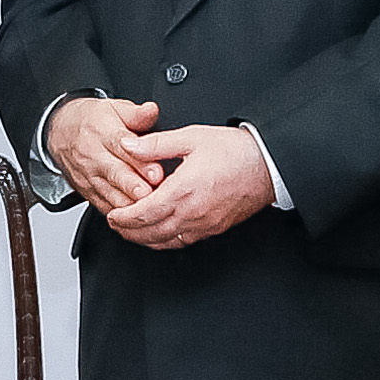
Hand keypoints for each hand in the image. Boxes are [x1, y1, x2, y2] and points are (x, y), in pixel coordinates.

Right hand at [47, 96, 162, 209]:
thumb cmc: (93, 122)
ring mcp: (90, 177)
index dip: (139, 161)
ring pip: (110, 195)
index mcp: (103, 133)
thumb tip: (151, 110)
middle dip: (134, 186)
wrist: (60, 134)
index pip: (121, 147)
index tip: (156, 172)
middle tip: (150, 194)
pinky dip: (121, 216)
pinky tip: (137, 220)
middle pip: (115, 174)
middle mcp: (94, 156)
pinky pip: (105, 207)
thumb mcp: (114, 108)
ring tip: (148, 211)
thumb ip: (136, 113)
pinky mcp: (88, 193)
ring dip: (130, 204)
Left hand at [103, 123, 273, 249]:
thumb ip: (156, 144)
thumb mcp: (191, 137)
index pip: (144, 213)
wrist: (268, 164)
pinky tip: (158, 234)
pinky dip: (165, 242)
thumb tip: (129, 145)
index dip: (123, 217)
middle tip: (116, 225)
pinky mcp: (215, 228)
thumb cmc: (236, 151)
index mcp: (184, 190)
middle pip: (151, 232)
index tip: (112, 214)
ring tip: (131, 231)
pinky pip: (184, 242)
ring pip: (167, 242)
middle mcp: (193, 212)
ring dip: (144, 240)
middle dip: (128, 231)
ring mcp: (205, 224)